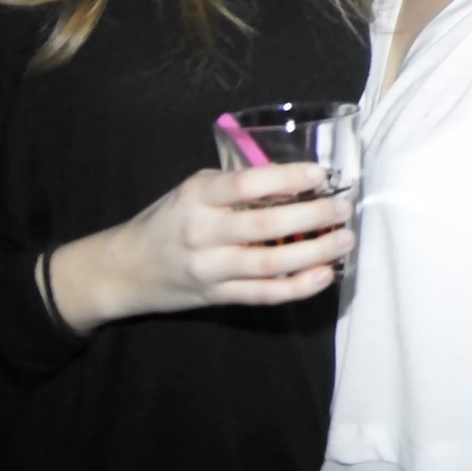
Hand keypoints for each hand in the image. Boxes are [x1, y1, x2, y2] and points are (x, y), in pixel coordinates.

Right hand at [49, 164, 353, 331]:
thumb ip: (235, 185)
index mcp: (196, 196)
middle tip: (344, 208)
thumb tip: (294, 178)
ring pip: (269, 263)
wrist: (126, 269)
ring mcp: (210, 268)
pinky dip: (297, 287)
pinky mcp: (217, 296)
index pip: (244, 184)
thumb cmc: (170, 220)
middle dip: (312, 217)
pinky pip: (263, 294)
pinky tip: (324, 276)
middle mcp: (202, 232)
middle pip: (264, 226)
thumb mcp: (194, 190)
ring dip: (314, 252)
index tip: (319, 174)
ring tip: (344, 240)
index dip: (285, 178)